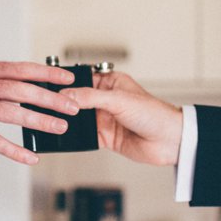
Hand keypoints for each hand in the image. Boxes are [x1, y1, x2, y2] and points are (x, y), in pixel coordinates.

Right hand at [0, 61, 78, 164]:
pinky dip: (15, 150)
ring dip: (40, 121)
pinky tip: (31, 157)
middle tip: (73, 106)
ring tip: (60, 128)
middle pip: (23, 91)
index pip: (23, 69)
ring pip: (13, 114)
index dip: (48, 73)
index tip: (69, 78)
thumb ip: (0, 81)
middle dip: (52, 99)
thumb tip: (32, 86)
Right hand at [62, 71, 182, 165]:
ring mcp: (105, 119)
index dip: (69, 82)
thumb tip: (66, 95)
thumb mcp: (119, 100)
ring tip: (56, 119)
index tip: (52, 85)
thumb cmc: (154, 113)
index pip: (83, 79)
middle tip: (50, 104)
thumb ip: (90, 97)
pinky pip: (85, 136)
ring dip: (70, 120)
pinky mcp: (106, 137)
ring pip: (79, 118)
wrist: (169, 141)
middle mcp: (106, 100)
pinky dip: (76, 137)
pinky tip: (67, 135)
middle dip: (65, 103)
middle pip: (78, 99)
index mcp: (111, 83)